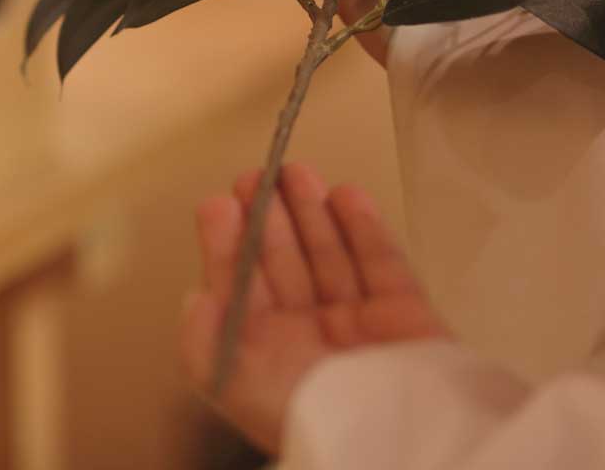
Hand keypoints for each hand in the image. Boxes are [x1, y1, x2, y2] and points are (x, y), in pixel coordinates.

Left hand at [180, 163, 449, 455]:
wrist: (386, 433)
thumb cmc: (305, 413)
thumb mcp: (229, 381)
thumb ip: (202, 340)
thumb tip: (197, 299)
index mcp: (268, 358)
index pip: (242, 288)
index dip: (229, 243)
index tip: (221, 203)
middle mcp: (311, 340)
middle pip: (285, 264)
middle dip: (269, 218)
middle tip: (254, 175)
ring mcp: (360, 326)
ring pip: (331, 255)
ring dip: (312, 211)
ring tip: (294, 171)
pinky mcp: (407, 316)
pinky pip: (383, 262)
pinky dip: (365, 228)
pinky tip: (345, 195)